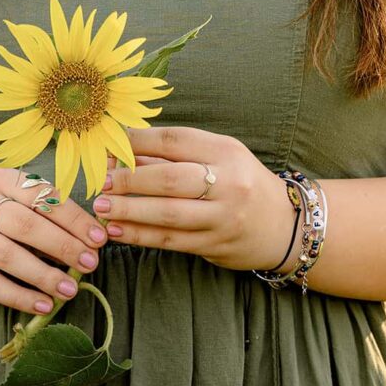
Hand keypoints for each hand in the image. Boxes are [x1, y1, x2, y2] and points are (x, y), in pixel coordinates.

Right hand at [0, 167, 108, 317]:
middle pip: (25, 224)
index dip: (73, 219)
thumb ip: (46, 217)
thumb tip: (92, 240)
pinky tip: (44, 305)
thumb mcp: (14, 205)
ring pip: (7, 255)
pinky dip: (20, 297)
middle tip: (90, 264)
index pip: (41, 196)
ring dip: (43, 275)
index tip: (99, 239)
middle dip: (62, 246)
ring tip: (70, 290)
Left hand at [90, 125, 297, 273]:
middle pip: (170, 179)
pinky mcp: (216, 245)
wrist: (285, 225)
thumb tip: (121, 152)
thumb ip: (173, 155)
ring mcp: (223, 217)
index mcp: (226, 151)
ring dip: (129, 211)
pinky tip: (117, 231)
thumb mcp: (218, 157)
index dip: (138, 141)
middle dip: (130, 180)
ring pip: (169, 214)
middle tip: (101, 182)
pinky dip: (140, 236)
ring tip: (101, 207)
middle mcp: (228, 183)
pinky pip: (171, 240)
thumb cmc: (241, 182)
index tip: (110, 145)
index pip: (175, 140)